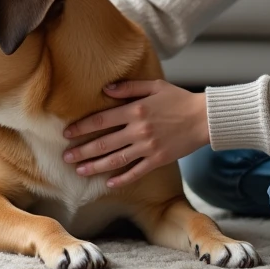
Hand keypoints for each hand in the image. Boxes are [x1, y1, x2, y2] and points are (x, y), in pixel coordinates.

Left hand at [62, 80, 208, 188]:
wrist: (204, 118)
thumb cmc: (179, 99)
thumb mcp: (154, 86)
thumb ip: (129, 88)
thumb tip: (106, 89)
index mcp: (136, 110)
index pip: (101, 120)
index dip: (82, 127)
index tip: (67, 133)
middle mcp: (139, 130)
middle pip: (104, 143)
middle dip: (82, 150)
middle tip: (66, 156)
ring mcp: (148, 147)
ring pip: (116, 160)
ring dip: (95, 166)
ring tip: (79, 171)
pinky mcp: (158, 160)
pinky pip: (136, 172)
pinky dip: (121, 179)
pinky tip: (108, 183)